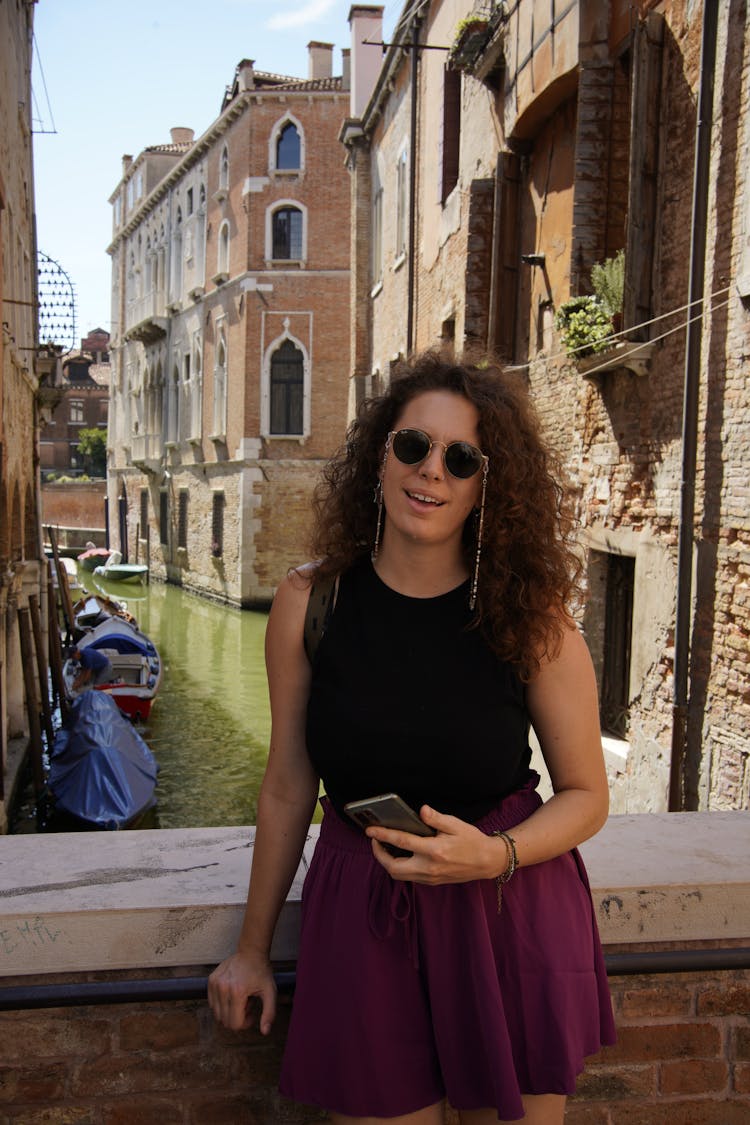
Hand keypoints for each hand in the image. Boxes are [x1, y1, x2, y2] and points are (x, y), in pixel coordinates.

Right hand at [207, 949, 276, 1033]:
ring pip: (217, 1014)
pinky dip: (222, 1003)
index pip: (234, 1024)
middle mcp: (223, 988)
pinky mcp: (210, 980)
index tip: (252, 1011)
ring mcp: (215, 984)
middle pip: (225, 1021)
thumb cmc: (261, 972)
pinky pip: (212, 1004)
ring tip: (240, 997)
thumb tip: (265, 1032)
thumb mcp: (270, 992)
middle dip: (238, 1016)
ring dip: (229, 1010)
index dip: (245, 1023)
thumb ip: (269, 1013)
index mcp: (238, 992)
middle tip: (247, 1002)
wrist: (251, 952)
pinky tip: (232, 993)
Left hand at [365, 805, 505, 885]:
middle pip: (393, 867)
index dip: (383, 835)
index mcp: (435, 850)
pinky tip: (399, 855)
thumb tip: (420, 810)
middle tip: (374, 841)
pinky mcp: (432, 882)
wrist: (487, 862)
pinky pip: (409, 877)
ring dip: (387, 862)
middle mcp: (430, 867)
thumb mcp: (455, 824)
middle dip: (379, 854)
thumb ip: (436, 818)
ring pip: (399, 875)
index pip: (402, 842)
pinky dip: (399, 867)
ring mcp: (430, 877)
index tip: (370, 830)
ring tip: (384, 847)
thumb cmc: (472, 840)